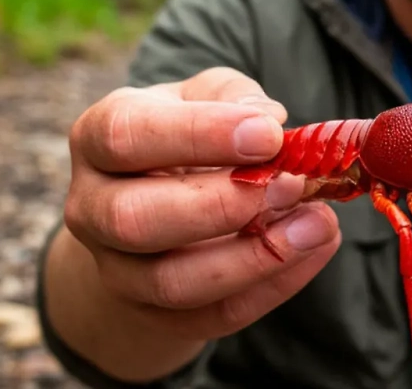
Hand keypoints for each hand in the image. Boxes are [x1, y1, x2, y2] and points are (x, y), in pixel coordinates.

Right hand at [62, 67, 341, 340]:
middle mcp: (91, 208)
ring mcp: (117, 270)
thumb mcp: (204, 95)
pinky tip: (316, 250)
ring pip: (173, 282)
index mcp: (98, 138)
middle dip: (222, 205)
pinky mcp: (155, 314)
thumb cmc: (188, 134)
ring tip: (319, 222)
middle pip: (135, 220)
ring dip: (255, 257)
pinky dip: (273, 287)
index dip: (197, 135)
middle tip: (292, 183)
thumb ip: (233, 96)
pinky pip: (213, 316)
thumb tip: (267, 118)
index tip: (268, 134)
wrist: (161, 203)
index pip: (126, 137)